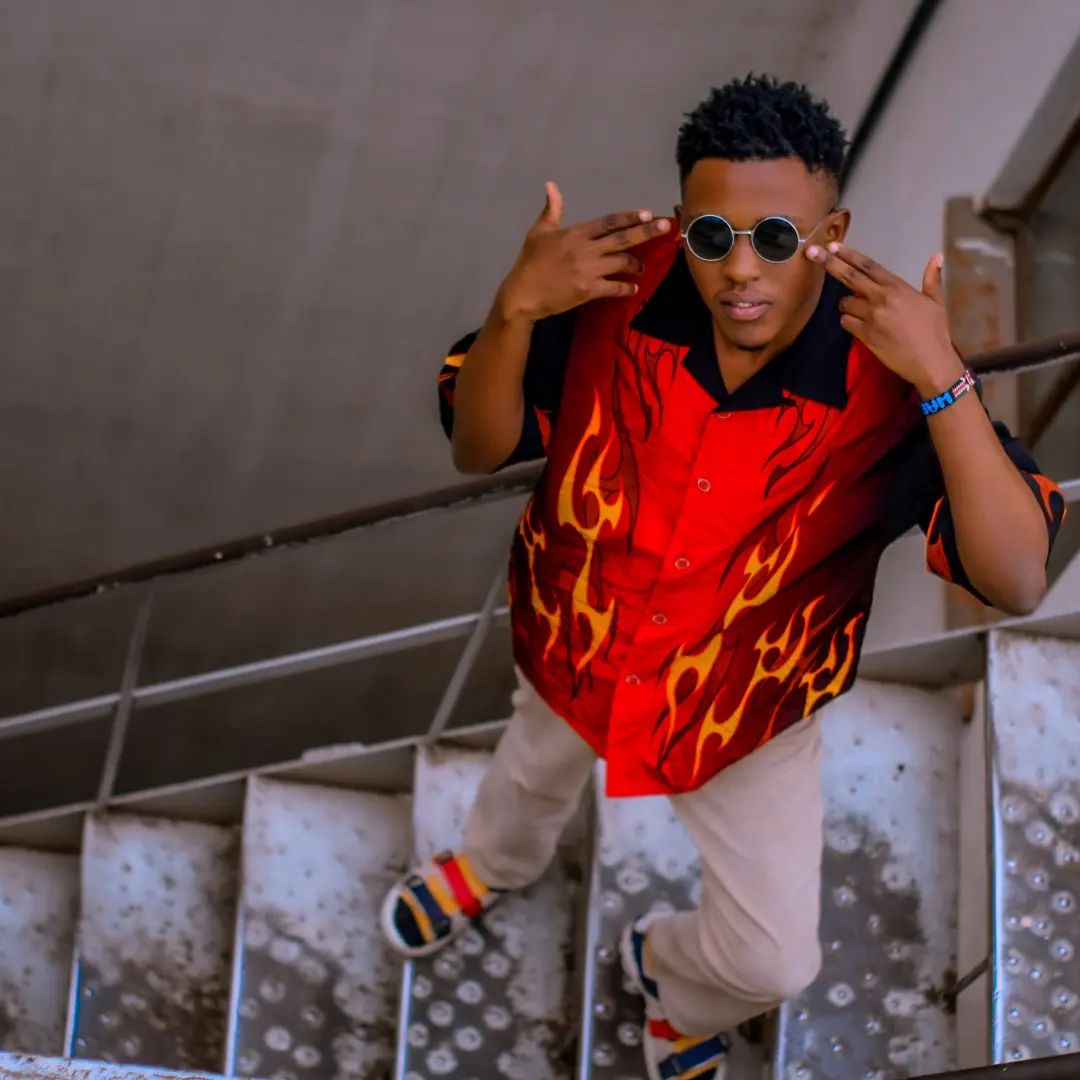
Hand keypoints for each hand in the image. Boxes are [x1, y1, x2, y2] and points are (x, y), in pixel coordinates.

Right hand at [496, 181, 670, 322]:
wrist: (522, 294)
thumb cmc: (530, 263)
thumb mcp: (538, 232)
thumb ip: (551, 210)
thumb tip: (551, 185)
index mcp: (575, 233)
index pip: (609, 222)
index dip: (630, 217)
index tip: (648, 214)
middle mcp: (585, 249)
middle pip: (623, 239)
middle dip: (647, 232)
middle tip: (667, 227)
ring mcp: (588, 271)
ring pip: (622, 263)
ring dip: (636, 265)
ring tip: (641, 268)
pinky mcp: (588, 291)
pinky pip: (615, 288)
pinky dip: (626, 288)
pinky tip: (633, 288)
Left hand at [805, 240, 964, 392]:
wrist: (930, 361)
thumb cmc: (935, 331)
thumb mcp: (936, 302)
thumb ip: (931, 278)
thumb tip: (937, 256)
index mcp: (898, 287)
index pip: (868, 266)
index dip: (849, 254)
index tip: (833, 246)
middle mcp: (881, 298)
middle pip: (850, 277)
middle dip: (829, 263)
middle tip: (812, 252)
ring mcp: (871, 316)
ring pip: (845, 303)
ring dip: (847, 304)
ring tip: (860, 311)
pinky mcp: (865, 335)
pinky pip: (846, 322)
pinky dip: (848, 322)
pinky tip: (859, 326)